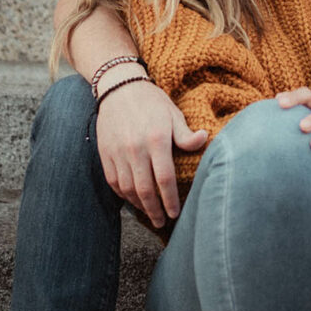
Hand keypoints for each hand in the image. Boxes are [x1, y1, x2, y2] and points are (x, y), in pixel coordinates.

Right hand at [96, 80, 207, 227]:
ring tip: (150, 214)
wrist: (119, 87)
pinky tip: (133, 199)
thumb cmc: (152, 101)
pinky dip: (123, 195)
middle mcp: (136, 149)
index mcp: (156, 139)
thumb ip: (186, 134)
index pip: (164, 178)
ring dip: (139, 205)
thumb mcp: (173, 114)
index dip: (170, 200)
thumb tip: (205, 140)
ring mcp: (118, 153)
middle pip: (145, 189)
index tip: (175, 213)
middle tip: (163, 222)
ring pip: (128, 189)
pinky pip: (114, 182)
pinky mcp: (105, 154)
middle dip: (155, 210)